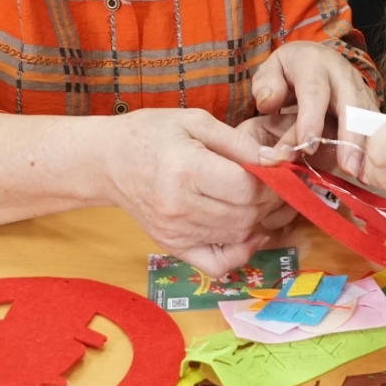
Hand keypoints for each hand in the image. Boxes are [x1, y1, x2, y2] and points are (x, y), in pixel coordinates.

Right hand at [103, 108, 285, 274]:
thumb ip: (239, 143)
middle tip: (271, 183)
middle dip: (269, 200)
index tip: (274, 168)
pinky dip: (240, 253)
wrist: (109, 161)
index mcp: (186, 170)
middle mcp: (180, 207)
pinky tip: (247, 233)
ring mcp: (175, 232)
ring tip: (258, 199)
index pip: (246, 188)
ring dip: (258, 220)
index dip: (271, 180)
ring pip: (238, 236)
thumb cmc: (152, 134)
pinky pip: (218, 265)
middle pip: (246, 215)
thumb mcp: (196, 121)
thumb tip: (277, 162)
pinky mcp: (173, 246)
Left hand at [250, 41, 379, 176]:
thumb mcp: (271, 70)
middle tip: (347, 167)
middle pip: (352, 104)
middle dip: (351, 137)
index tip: (307, 147)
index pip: (314, 91)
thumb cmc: (290, 72)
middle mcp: (343, 75)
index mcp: (314, 64)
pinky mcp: (371, 107)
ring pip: (369, 118)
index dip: (312, 119)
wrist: (317, 60)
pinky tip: (370, 172)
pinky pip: (377, 129)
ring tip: (363, 175)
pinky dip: (375, 151)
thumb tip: (268, 102)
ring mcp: (362, 91)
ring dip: (367, 148)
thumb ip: (266, 85)